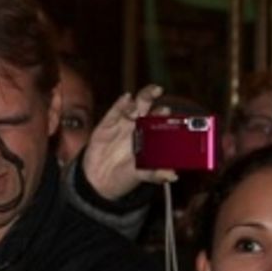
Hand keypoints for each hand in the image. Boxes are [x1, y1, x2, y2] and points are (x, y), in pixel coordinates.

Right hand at [81, 85, 175, 200]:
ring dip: (141, 96)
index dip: (165, 114)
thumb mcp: (141, 175)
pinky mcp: (108, 124)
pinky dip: (121, 103)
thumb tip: (172, 176)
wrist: (99, 181)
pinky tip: (126, 98)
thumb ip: (155, 174)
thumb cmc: (124, 175)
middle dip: (153, 95)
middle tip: (158, 90)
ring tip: (146, 95)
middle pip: (148, 105)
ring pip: (135, 104)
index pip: (161, 120)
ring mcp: (124, 123)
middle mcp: (139, 126)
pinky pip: (115, 111)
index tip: (167, 111)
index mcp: (151, 136)